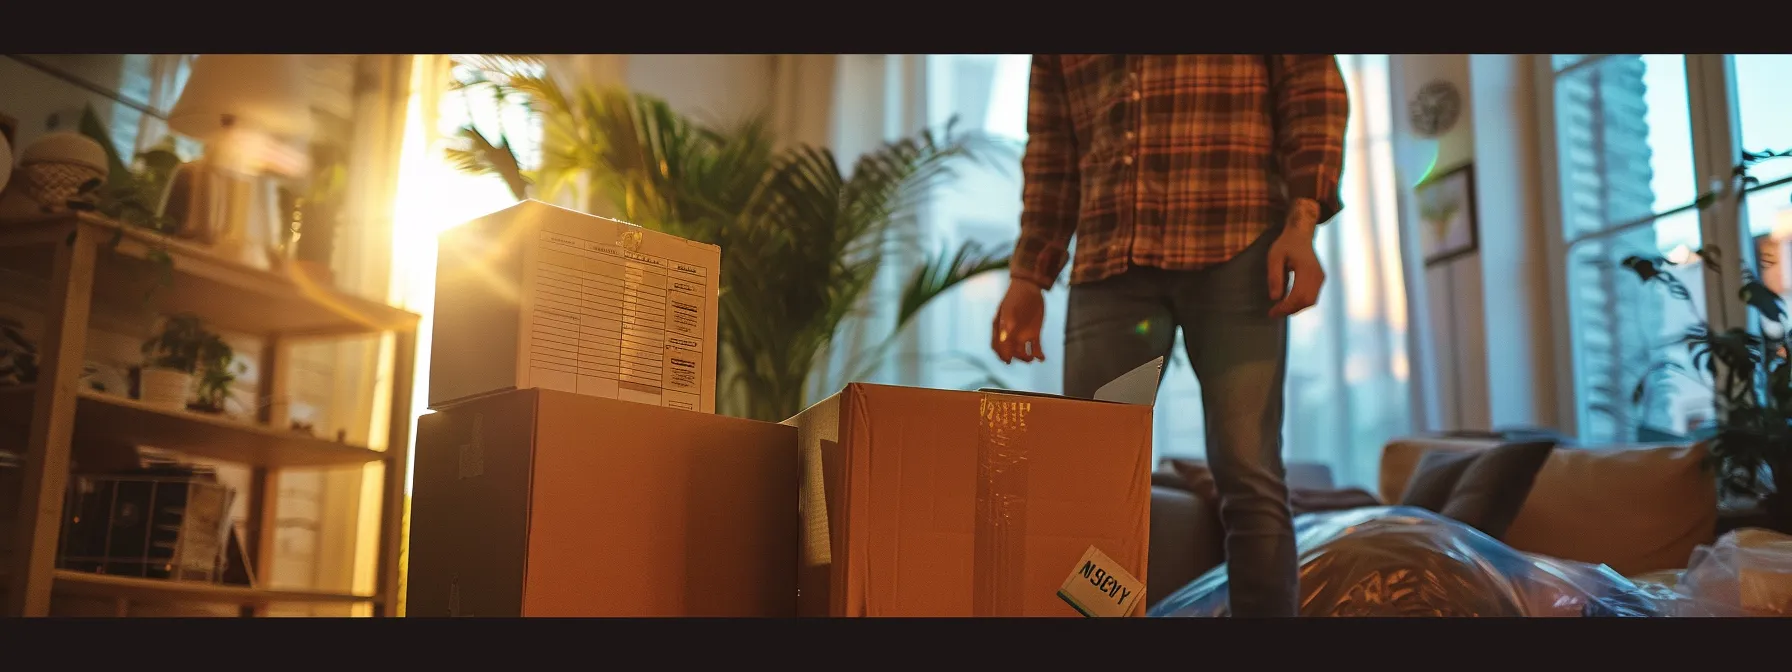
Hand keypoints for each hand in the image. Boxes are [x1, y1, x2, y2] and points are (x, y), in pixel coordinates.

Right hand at [992, 277, 1046, 363]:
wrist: (1030, 287)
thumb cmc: (1016, 296)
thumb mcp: (1010, 309)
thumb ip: (1006, 324)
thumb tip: (1003, 340)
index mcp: (1000, 328)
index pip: (997, 346)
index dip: (1001, 354)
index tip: (1008, 359)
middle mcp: (1010, 334)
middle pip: (1009, 351)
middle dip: (1015, 357)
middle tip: (1024, 357)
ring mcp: (1022, 334)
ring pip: (1022, 352)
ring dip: (1026, 358)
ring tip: (1032, 357)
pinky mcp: (1034, 334)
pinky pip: (1035, 348)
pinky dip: (1038, 355)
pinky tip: (1041, 358)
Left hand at [1267, 200, 1325, 317]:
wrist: (1301, 235)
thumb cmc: (1285, 244)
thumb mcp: (1274, 257)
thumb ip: (1274, 277)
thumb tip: (1275, 298)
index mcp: (1307, 269)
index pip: (1298, 295)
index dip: (1285, 307)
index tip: (1272, 312)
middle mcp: (1318, 275)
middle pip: (1306, 301)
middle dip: (1290, 310)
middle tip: (1274, 313)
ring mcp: (1321, 278)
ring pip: (1311, 301)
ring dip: (1295, 308)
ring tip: (1279, 309)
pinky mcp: (1320, 279)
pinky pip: (1312, 296)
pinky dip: (1300, 303)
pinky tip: (1288, 302)